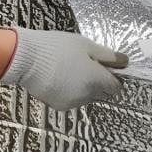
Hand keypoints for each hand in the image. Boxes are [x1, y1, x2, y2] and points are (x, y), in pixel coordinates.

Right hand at [0, 28, 127, 110]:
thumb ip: (107, 56)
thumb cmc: (57, 47)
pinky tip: (58, 79)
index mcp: (96, 79)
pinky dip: (70, 93)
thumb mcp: (85, 45)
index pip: (116, 88)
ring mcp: (73, 102)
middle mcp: (87, 95)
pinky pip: (72, 101)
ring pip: (87, 98)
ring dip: (84, 89)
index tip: (104, 68)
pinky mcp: (59, 106)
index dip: (113, 78)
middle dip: (99, 83)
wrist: (26, 59)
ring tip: (69, 71)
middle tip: (85, 66)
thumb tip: (125, 62)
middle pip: (102, 94)